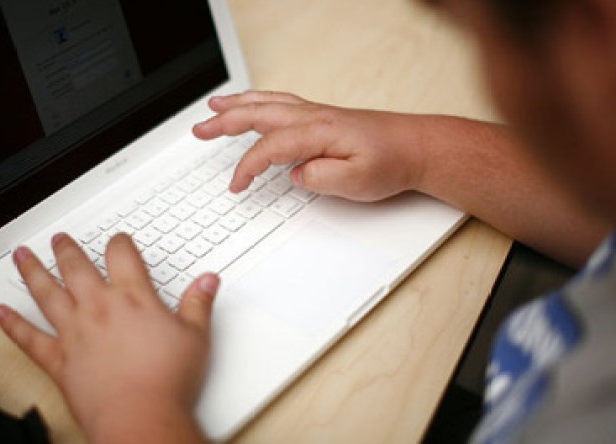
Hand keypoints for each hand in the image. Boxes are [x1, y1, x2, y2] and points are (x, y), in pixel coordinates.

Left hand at [0, 233, 217, 442]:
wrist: (140, 417)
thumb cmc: (167, 381)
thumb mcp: (196, 337)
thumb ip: (198, 304)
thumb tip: (207, 281)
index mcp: (133, 298)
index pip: (122, 255)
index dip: (119, 242)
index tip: (118, 240)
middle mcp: (99, 308)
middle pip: (77, 267)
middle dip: (67, 250)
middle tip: (59, 239)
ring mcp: (74, 332)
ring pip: (46, 293)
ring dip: (32, 272)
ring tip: (21, 256)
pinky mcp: (59, 359)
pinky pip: (28, 337)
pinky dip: (11, 324)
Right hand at [193, 91, 428, 201]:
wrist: (415, 147)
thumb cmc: (391, 162)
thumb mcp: (357, 181)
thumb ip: (321, 178)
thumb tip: (295, 174)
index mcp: (317, 131)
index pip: (269, 147)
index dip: (247, 167)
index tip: (237, 185)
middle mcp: (313, 117)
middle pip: (258, 114)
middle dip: (225, 122)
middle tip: (199, 129)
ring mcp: (316, 114)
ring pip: (267, 103)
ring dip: (238, 105)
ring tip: (214, 107)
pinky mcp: (321, 118)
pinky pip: (280, 104)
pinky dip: (258, 102)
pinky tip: (253, 105)